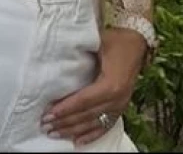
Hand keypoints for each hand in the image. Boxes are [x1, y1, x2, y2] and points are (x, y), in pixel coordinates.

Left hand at [41, 28, 145, 145]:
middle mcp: (117, 99)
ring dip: (73, 130)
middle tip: (45, 125)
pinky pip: (106, 125)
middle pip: (86, 115)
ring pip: (93, 123)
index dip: (65, 109)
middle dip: (64, 122)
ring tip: (55, 133)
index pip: (83, 101)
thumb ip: (82, 51)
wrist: (137, 41)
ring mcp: (120, 105)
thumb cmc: (117, 39)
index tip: (48, 114)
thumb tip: (58, 55)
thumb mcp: (99, 42)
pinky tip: (78, 142)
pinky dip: (91, 135)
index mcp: (111, 84)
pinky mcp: (121, 107)